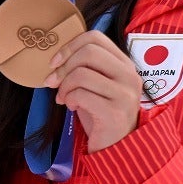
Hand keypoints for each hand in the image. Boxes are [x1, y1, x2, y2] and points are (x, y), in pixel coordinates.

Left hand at [44, 30, 140, 151]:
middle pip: (88, 52)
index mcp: (124, 64)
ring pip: (81, 74)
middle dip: (63, 67)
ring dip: (64, 87)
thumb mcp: (95, 84)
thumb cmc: (100, 112)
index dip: (69, 46)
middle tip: (53, 82)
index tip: (54, 62)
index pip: (95, 37)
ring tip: (64, 98)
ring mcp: (125, 94)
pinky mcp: (114, 113)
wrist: (115, 146)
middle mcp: (129, 76)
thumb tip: (55, 57)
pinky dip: (69, 100)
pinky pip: (81, 95)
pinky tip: (72, 107)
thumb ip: (84, 67)